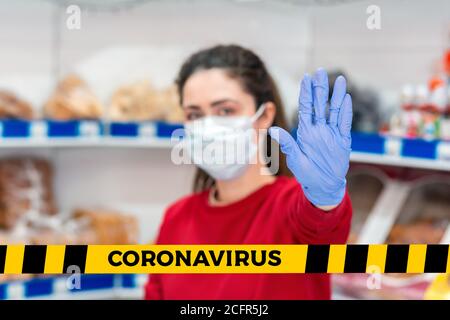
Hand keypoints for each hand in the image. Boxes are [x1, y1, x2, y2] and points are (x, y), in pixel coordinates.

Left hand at [269, 68, 352, 206]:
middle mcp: (319, 129)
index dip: (306, 92)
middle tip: (320, 72)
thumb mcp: (295, 159)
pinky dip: (346, 110)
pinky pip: (345, 122)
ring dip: (336, 95)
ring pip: (334, 110)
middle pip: (320, 104)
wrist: (323, 186)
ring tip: (339, 79)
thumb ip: (286, 144)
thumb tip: (272, 130)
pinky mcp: (343, 140)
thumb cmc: (307, 173)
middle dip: (320, 88)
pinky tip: (346, 98)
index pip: (305, 107)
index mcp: (306, 131)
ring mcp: (331, 133)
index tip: (306, 78)